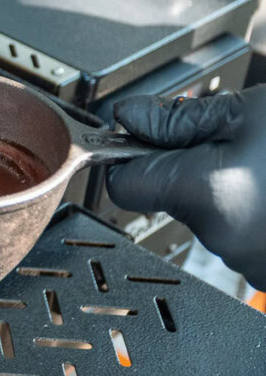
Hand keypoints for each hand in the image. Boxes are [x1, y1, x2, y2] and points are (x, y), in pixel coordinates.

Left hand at [106, 87, 265, 289]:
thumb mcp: (246, 112)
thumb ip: (176, 119)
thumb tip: (127, 118)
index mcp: (204, 193)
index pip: (123, 185)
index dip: (128, 156)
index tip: (143, 139)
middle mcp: (223, 238)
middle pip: (172, 197)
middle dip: (191, 166)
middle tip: (233, 141)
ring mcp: (253, 263)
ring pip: (211, 217)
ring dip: (228, 189)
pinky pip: (246, 237)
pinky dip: (257, 213)